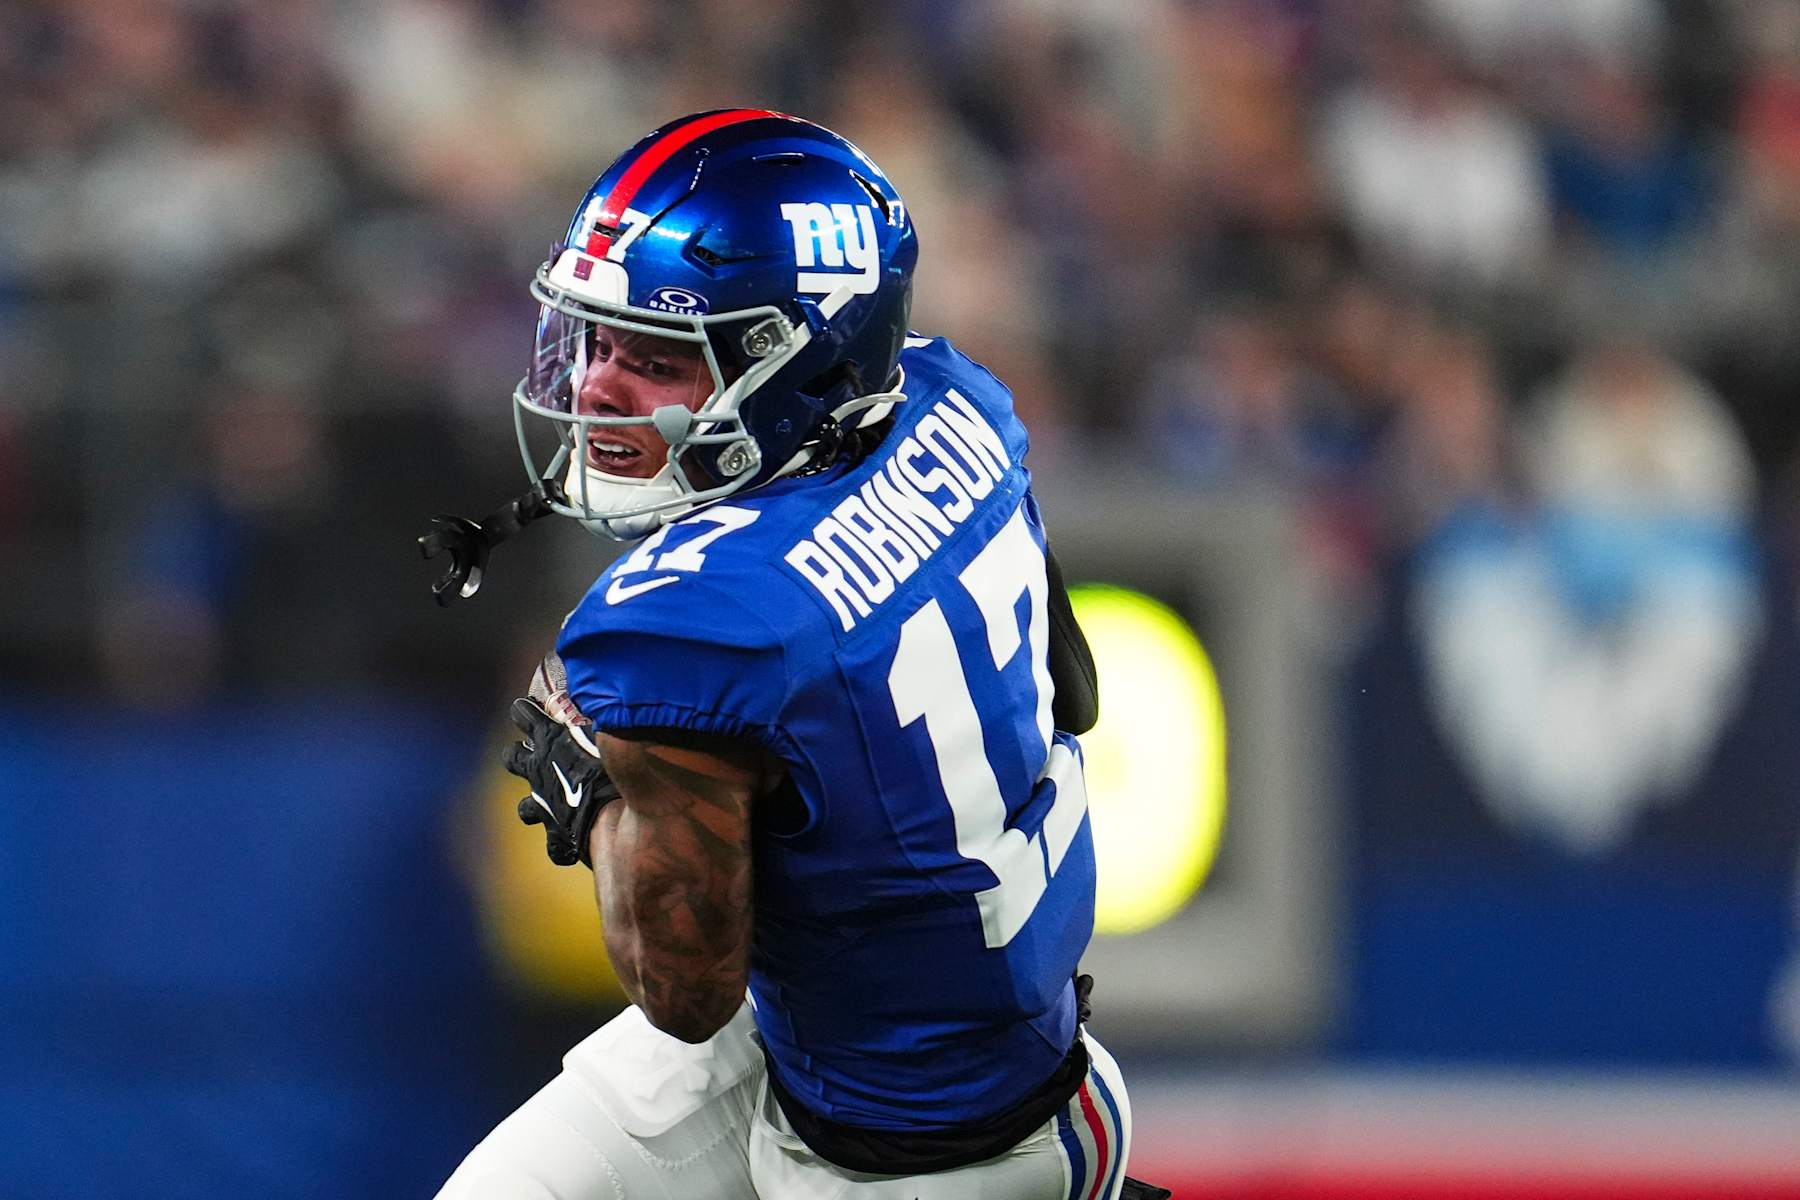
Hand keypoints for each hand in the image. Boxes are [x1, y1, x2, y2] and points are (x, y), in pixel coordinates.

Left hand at [504, 698, 620, 866]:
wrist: (615, 816)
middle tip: (534, 756)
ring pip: (526, 808)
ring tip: (552, 803)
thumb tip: (606, 685)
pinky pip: (554, 845)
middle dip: (519, 757)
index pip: (522, 714)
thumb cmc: (617, 763)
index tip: (530, 708)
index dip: (525, 711)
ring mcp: (544, 808)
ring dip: (536, 804)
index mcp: (549, 739)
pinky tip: (576, 841)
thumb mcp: (609, 724)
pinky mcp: (558, 839)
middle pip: (512, 758)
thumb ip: (602, 709)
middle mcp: (538, 772)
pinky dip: (563, 842)